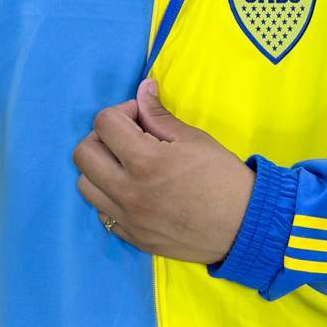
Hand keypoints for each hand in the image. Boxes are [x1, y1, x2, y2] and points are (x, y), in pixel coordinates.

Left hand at [72, 79, 254, 263]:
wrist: (244, 227)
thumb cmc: (224, 179)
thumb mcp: (194, 140)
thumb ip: (159, 116)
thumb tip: (143, 89)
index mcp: (145, 161)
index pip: (103, 123)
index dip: (122, 111)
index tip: (141, 118)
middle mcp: (128, 191)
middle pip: (83, 154)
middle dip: (102, 138)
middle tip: (128, 139)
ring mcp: (127, 218)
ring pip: (85, 185)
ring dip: (100, 168)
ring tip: (126, 166)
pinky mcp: (132, 237)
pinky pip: (101, 213)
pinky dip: (109, 197)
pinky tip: (133, 192)